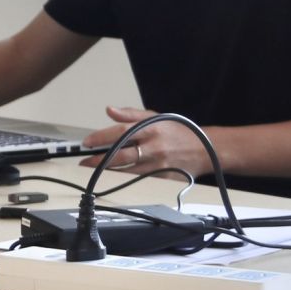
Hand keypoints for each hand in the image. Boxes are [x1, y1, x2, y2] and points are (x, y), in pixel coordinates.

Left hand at [79, 105, 204, 177]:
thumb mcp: (156, 117)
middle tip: (84, 162)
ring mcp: (158, 164)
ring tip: (93, 169)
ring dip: (108, 170)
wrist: (206, 148)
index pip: (121, 132)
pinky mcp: (163, 178)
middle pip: (121, 155)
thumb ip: (131, 114)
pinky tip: (114, 176)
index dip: (102, 137)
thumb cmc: (178, 131)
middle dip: (99, 160)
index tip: (87, 142)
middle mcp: (154, 147)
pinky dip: (125, 177)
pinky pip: (139, 179)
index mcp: (152, 128)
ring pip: (127, 170)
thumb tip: (109, 110)